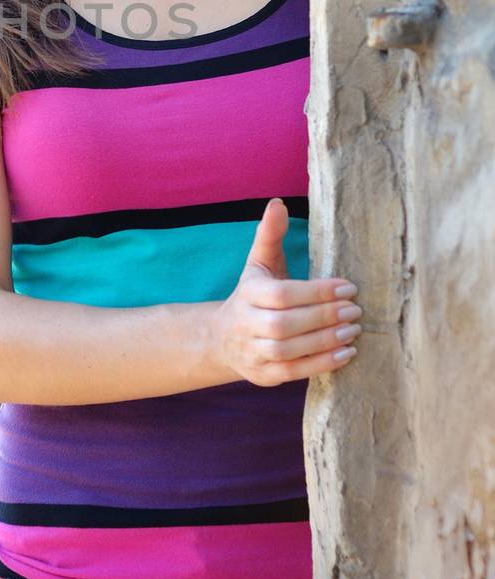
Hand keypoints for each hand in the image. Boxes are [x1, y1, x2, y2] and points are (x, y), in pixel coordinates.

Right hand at [210, 198, 362, 386]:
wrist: (222, 339)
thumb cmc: (252, 295)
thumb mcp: (258, 264)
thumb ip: (270, 235)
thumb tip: (277, 203)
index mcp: (248, 293)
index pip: (282, 294)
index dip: (317, 292)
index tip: (348, 287)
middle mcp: (246, 324)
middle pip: (285, 324)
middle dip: (324, 317)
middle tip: (355, 310)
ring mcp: (253, 352)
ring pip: (290, 349)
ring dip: (325, 341)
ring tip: (353, 330)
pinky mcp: (263, 375)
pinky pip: (293, 372)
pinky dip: (321, 364)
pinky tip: (345, 353)